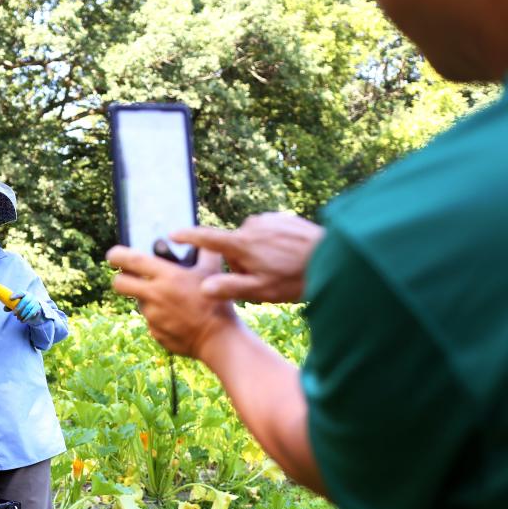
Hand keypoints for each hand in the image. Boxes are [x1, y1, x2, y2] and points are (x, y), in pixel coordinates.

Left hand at [7, 291, 44, 325]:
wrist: (34, 306)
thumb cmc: (22, 304)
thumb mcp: (16, 303)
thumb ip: (10, 305)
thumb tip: (5, 309)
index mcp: (24, 293)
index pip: (20, 293)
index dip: (16, 295)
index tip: (10, 298)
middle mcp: (30, 296)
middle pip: (25, 301)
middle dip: (19, 308)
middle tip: (13, 314)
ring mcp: (35, 302)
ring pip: (29, 308)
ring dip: (22, 314)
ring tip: (18, 318)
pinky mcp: (37, 308)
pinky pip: (32, 313)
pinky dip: (27, 317)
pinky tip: (22, 320)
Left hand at [106, 246, 241, 360]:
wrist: (219, 340)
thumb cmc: (217, 302)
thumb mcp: (213, 271)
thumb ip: (204, 250)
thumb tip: (197, 237)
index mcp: (167, 277)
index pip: (131, 261)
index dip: (117, 255)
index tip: (112, 255)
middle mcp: (155, 296)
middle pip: (119, 284)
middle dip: (120, 279)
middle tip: (129, 277)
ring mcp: (153, 317)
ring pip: (139, 302)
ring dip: (149, 299)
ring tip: (172, 301)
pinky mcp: (155, 333)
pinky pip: (152, 321)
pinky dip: (160, 317)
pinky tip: (178, 318)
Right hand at [169, 213, 323, 302]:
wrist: (335, 257)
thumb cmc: (296, 278)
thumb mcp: (261, 291)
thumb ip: (230, 287)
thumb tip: (203, 288)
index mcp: (242, 244)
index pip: (207, 238)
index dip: (188, 236)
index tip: (173, 234)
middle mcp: (252, 226)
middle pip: (234, 246)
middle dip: (243, 262)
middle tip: (264, 279)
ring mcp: (269, 219)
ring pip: (252, 240)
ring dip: (259, 253)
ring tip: (281, 269)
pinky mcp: (283, 217)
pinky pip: (268, 232)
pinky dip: (273, 244)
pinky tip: (290, 257)